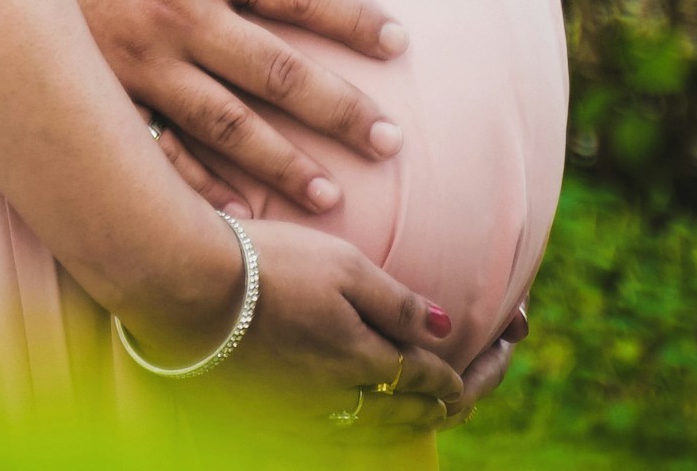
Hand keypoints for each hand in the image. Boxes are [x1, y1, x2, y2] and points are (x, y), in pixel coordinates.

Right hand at [12, 0, 406, 215]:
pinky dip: (202, 186)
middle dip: (340, 107)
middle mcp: (180, 15)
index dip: (352, 16)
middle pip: (278, 69)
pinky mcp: (100, 95)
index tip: (398, 42)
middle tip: (392, 142)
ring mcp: (139, 64)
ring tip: (333, 196)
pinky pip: (161, 150)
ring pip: (230, 123)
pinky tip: (239, 213)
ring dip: (286, 162)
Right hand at [112, 218, 474, 426]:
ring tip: (447, 396)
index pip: (440, 379)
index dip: (482, 363)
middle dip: (465, 393)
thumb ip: (398, 303)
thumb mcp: (343, 267)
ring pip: (384, 431)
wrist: (186, 290)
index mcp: (367, 363)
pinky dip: (377, 423)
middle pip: (419, 414)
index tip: (510, 339)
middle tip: (496, 365)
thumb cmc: (267, 265)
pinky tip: (378, 406)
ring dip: (423, 414)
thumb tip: (449, 329)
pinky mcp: (276, 413)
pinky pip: (344, 431)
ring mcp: (308, 411)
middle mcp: (343, 399)